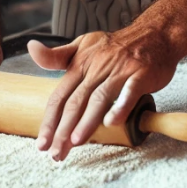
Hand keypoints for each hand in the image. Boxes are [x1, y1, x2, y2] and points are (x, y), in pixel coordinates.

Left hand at [28, 28, 177, 160]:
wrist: (155, 33)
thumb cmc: (118, 44)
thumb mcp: (84, 44)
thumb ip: (57, 55)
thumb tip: (31, 48)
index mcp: (82, 63)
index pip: (60, 95)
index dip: (50, 120)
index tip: (42, 143)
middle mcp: (98, 67)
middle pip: (76, 101)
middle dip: (63, 129)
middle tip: (56, 153)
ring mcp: (120, 69)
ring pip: (99, 98)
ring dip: (87, 121)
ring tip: (76, 142)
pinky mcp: (141, 73)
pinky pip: (129, 91)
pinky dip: (121, 106)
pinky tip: (112, 122)